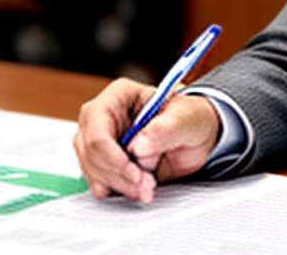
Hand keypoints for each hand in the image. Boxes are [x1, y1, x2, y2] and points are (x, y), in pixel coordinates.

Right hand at [73, 78, 219, 202]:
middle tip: (147, 186)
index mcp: (118, 96)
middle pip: (90, 150)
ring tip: (148, 188)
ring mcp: (101, 140)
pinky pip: (98, 181)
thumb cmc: (190, 118)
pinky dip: (117, 191)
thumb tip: (138, 146)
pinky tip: (138, 190)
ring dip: (119, 185)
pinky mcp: (105, 162)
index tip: (137, 175)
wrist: (197, 138)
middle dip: (117, 174)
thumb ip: (164, 129)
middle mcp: (102, 117)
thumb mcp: (186, 118)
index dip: (112, 155)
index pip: (97, 125)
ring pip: (91, 168)